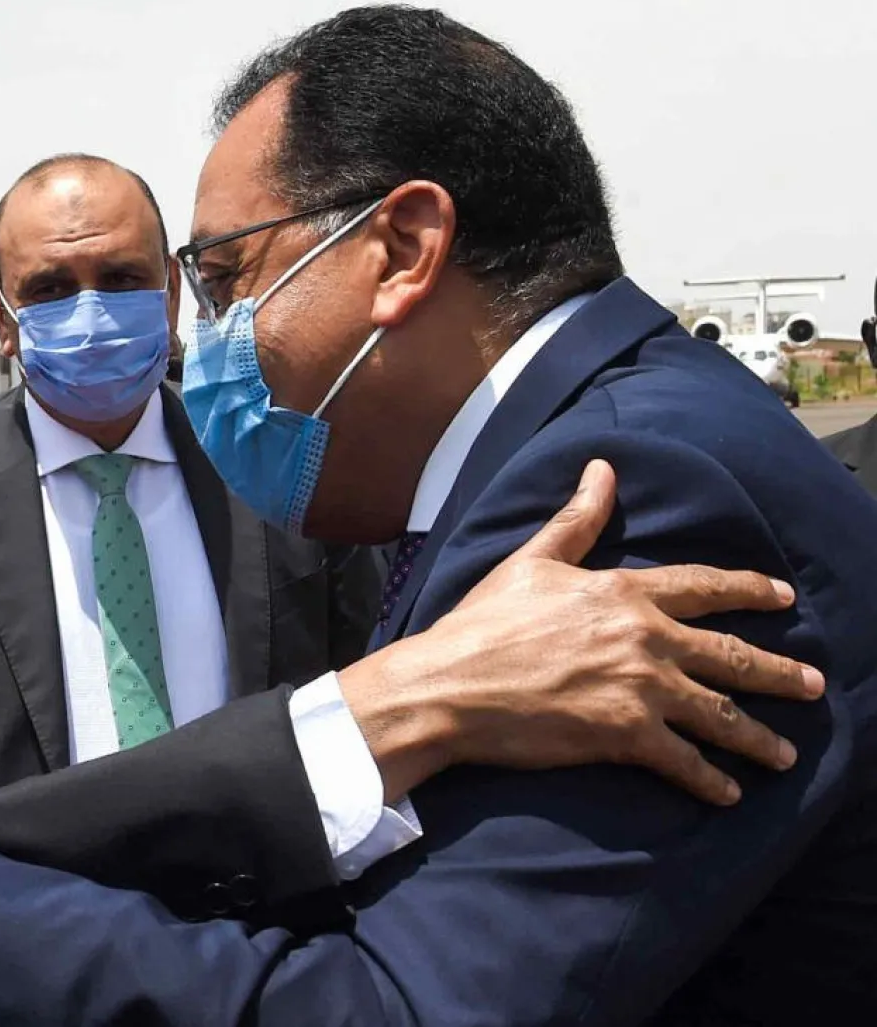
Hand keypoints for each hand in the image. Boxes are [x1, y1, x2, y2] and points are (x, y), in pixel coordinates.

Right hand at [341, 460, 822, 806]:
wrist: (451, 684)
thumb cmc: (482, 624)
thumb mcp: (530, 562)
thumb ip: (576, 521)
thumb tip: (601, 470)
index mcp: (624, 593)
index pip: (705, 586)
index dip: (750, 590)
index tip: (784, 597)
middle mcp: (646, 638)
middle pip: (732, 656)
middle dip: (778, 673)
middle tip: (812, 684)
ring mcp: (641, 689)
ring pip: (720, 714)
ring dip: (757, 737)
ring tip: (783, 754)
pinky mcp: (626, 735)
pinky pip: (684, 762)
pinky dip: (710, 780)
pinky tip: (729, 794)